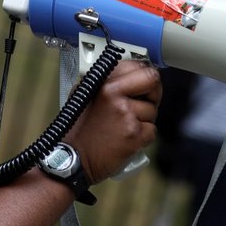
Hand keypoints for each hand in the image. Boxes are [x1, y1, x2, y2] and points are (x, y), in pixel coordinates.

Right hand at [65, 60, 160, 183]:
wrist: (73, 158)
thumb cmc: (79, 129)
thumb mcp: (85, 95)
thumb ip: (107, 82)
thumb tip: (131, 74)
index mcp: (103, 83)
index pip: (139, 66)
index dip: (145, 76)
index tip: (144, 83)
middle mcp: (114, 95)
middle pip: (153, 82)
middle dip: (153, 93)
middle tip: (142, 103)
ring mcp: (125, 114)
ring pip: (153, 110)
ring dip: (144, 120)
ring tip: (124, 127)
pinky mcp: (133, 134)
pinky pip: (152, 130)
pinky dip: (143, 137)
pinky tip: (126, 139)